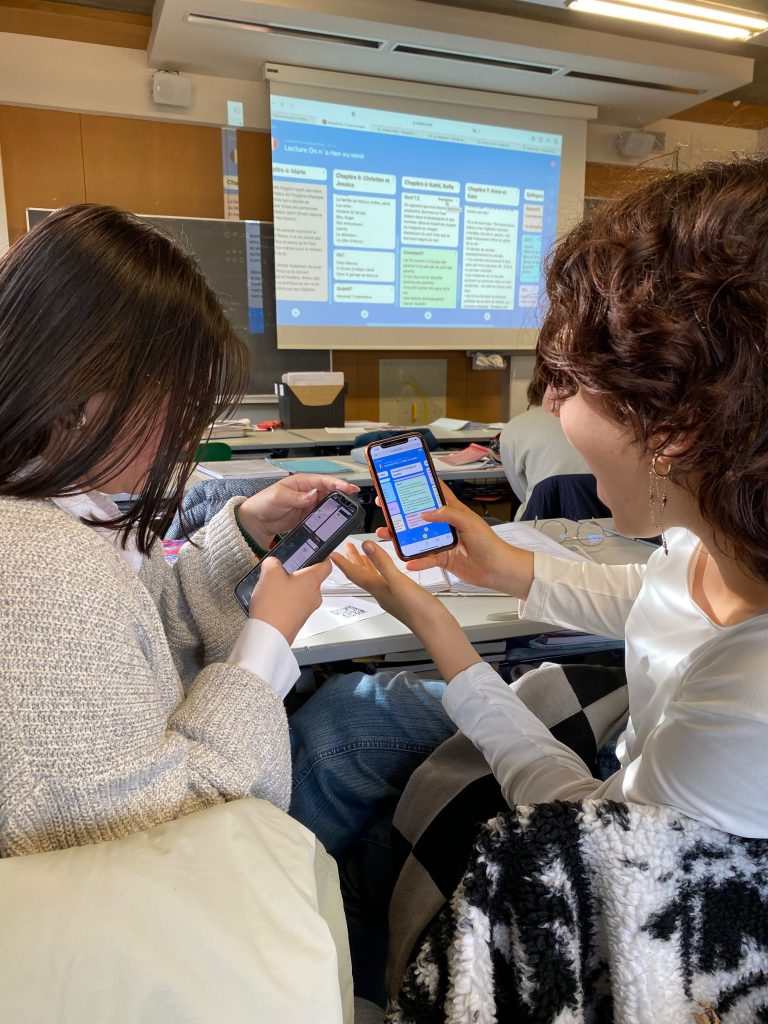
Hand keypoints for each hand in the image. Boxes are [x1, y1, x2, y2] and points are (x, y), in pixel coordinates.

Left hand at [237, 475, 359, 550]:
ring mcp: (309, 505)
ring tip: (347, 512)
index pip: (323, 481)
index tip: (348, 488)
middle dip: (342, 495)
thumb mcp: (279, 497)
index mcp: (302, 482)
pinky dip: (329, 519)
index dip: (337, 484)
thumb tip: (312, 495)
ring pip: (328, 505)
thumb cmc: (264, 503)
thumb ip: (296, 497)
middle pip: (330, 492)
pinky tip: (335, 522)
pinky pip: (321, 517)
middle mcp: (308, 492)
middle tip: (353, 501)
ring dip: (337, 508)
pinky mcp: (308, 517)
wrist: (257, 522)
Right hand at [248, 557, 330, 645]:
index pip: (327, 565)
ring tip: (272, 586)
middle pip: (311, 579)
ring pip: (302, 592)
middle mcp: (314, 595)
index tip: (312, 553)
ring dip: (290, 588)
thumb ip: (273, 562)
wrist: (269, 635)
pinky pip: (295, 604)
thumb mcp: (269, 573)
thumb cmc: (274, 605)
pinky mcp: (298, 619)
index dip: (321, 557)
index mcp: (312, 580)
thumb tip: (274, 563)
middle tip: (282, 570)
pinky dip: (285, 600)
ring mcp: (308, 609)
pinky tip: (271, 600)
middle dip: (297, 573)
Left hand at [332, 541, 480, 680]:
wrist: (434, 627)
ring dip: (365, 565)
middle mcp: (381, 592)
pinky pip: (385, 580)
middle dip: (352, 561)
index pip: (355, 574)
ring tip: (360, 554)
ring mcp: (391, 595)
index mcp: (377, 589)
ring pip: (373, 577)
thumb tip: (366, 546)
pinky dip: (381, 570)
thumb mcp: (398, 581)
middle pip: (362, 575)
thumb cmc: (417, 609)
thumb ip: (382, 563)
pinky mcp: (401, 596)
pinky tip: (385, 568)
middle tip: (346, 548)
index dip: (343, 562)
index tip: (332, 553)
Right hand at [375, 485, 533, 598]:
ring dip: (402, 537)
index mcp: (453, 511)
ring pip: (417, 537)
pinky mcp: (442, 558)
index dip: (419, 486)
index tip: (402, 481)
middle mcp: (445, 525)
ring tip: (387, 535)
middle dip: (401, 512)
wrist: (497, 569)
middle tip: (386, 508)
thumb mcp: (469, 522)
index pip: (434, 494)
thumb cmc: (490, 543)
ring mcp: (442, 542)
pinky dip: (416, 560)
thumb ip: (449, 514)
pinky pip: (425, 559)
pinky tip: (408, 561)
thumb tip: (427, 512)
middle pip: (418, 516)